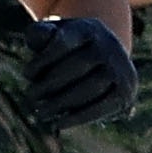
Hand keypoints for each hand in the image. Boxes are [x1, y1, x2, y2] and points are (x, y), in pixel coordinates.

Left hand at [25, 12, 138, 129]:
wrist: (106, 61)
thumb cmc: (69, 50)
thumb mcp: (54, 36)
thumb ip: (41, 33)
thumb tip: (37, 38)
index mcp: (89, 28)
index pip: (63, 42)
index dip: (42, 60)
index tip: (27, 74)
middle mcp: (109, 46)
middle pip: (78, 66)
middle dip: (50, 84)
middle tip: (31, 97)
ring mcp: (121, 69)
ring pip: (90, 88)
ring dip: (62, 103)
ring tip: (41, 113)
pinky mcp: (125, 92)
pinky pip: (101, 107)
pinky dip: (78, 117)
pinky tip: (59, 124)